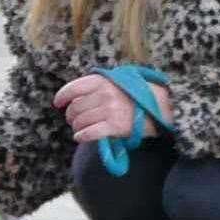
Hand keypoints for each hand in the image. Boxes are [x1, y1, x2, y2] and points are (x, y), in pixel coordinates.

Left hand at [53, 74, 173, 142]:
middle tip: (74, 120)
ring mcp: (109, 110)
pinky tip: (81, 137)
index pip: (73, 88)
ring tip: (80, 129)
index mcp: (103, 81)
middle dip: (71, 116)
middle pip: (75, 108)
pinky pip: (90, 133)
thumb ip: (99, 85)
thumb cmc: (139, 94)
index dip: (62, 97)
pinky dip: (82, 136)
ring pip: (80, 122)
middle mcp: (104, 94)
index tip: (58, 103)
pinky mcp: (115, 126)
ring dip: (77, 127)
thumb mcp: (118, 81)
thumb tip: (77, 96)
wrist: (161, 106)